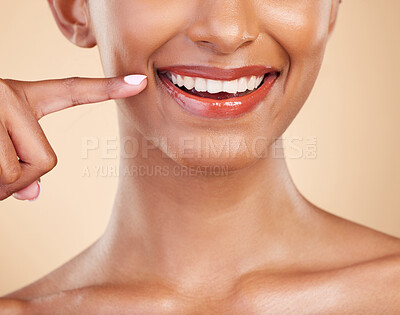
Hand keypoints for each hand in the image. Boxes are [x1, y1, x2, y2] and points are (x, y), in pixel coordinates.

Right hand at [0, 74, 146, 200]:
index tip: (140, 82)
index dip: (108, 89)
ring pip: (17, 175)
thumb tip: (34, 195)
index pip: (73, 91)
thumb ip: (23, 167)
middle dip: (22, 175)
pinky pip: (1, 177)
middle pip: (47, 161)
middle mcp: (13, 95)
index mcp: (25, 98)